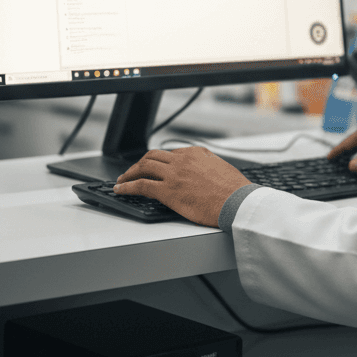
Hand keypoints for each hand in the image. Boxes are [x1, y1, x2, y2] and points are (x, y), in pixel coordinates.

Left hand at [113, 147, 252, 226]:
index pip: (170, 153)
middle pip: (152, 156)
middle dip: (139, 163)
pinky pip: (140, 185)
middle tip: (132, 171)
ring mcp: (173, 174)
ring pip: (143, 167)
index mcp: (195, 153)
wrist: (237, 203)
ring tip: (121, 180)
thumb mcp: (222, 168)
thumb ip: (207, 164)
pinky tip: (119, 189)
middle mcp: (182, 160)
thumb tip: (203, 167)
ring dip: (129, 173)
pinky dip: (126, 186)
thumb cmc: (234, 191)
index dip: (158, 161)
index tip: (153, 167)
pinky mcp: (167, 191)